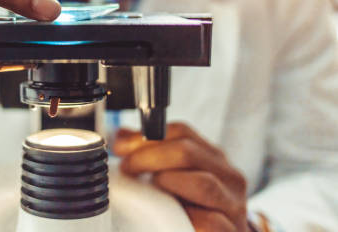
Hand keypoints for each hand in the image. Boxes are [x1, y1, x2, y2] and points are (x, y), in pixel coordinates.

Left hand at [114, 122, 248, 231]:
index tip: (120, 147)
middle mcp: (229, 177)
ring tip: (149, 190)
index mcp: (214, 158)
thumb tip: (120, 137)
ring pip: (203, 184)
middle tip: (127, 168)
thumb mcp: (175, 179)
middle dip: (148, 157)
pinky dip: (187, 217)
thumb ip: (151, 156)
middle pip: (188, 152)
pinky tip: (169, 217)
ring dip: (167, 183)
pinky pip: (210, 222)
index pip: (182, 132)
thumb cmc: (193, 211)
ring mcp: (234, 206)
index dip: (146, 137)